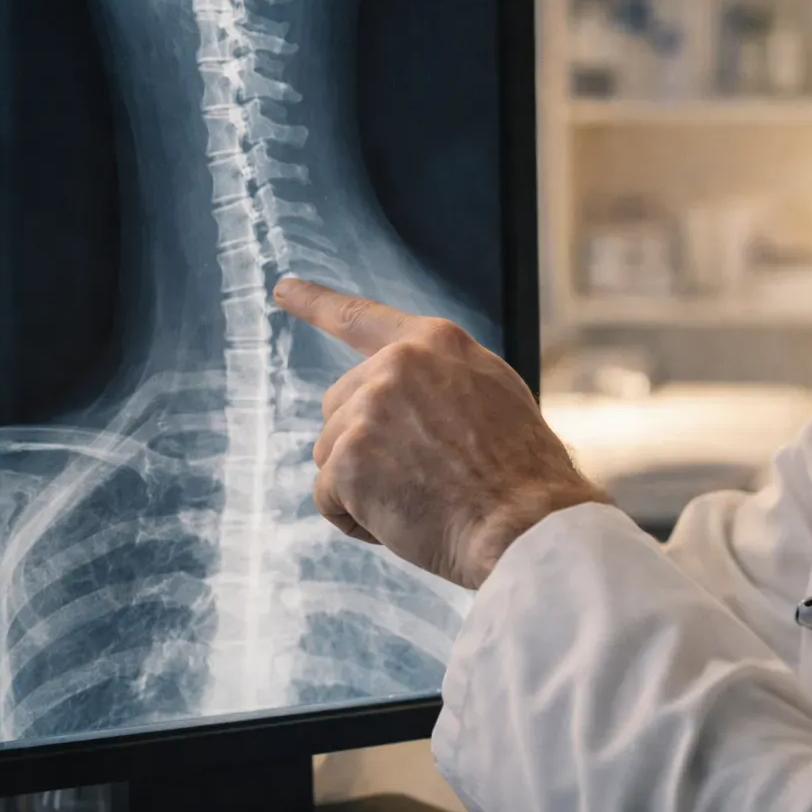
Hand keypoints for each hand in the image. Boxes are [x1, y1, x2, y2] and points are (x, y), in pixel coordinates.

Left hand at [273, 278, 611, 588]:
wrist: (527, 522)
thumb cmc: (521, 475)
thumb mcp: (493, 395)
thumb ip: (440, 380)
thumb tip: (396, 394)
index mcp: (436, 342)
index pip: (363, 318)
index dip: (318, 302)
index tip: (284, 289)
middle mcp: (397, 363)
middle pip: (340, 406)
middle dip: (366, 446)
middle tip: (425, 478)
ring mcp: (369, 407)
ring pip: (330, 454)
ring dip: (363, 487)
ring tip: (424, 501)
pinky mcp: (347, 458)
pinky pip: (328, 498)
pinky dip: (356, 521)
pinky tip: (403, 522)